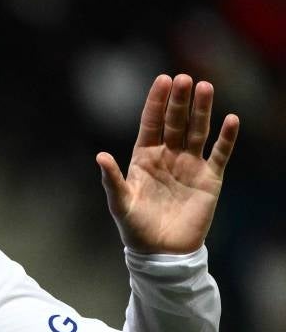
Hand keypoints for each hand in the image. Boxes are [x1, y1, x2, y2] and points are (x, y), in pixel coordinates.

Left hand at [97, 74, 239, 254]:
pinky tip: (231, 119)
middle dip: (180, 100)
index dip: (156, 102)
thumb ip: (112, 180)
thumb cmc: (136, 228)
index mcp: (144, 157)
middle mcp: (168, 156)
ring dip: (202, 110)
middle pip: (175, 122)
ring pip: (197, 131)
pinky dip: (226, 138)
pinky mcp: (209, 179)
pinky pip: (220, 154)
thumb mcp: (120, 204)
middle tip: (185, 78)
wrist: (162, 253)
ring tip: (206, 87)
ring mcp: (190, 165)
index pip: (151, 123)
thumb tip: (100, 156)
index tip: (163, 79)